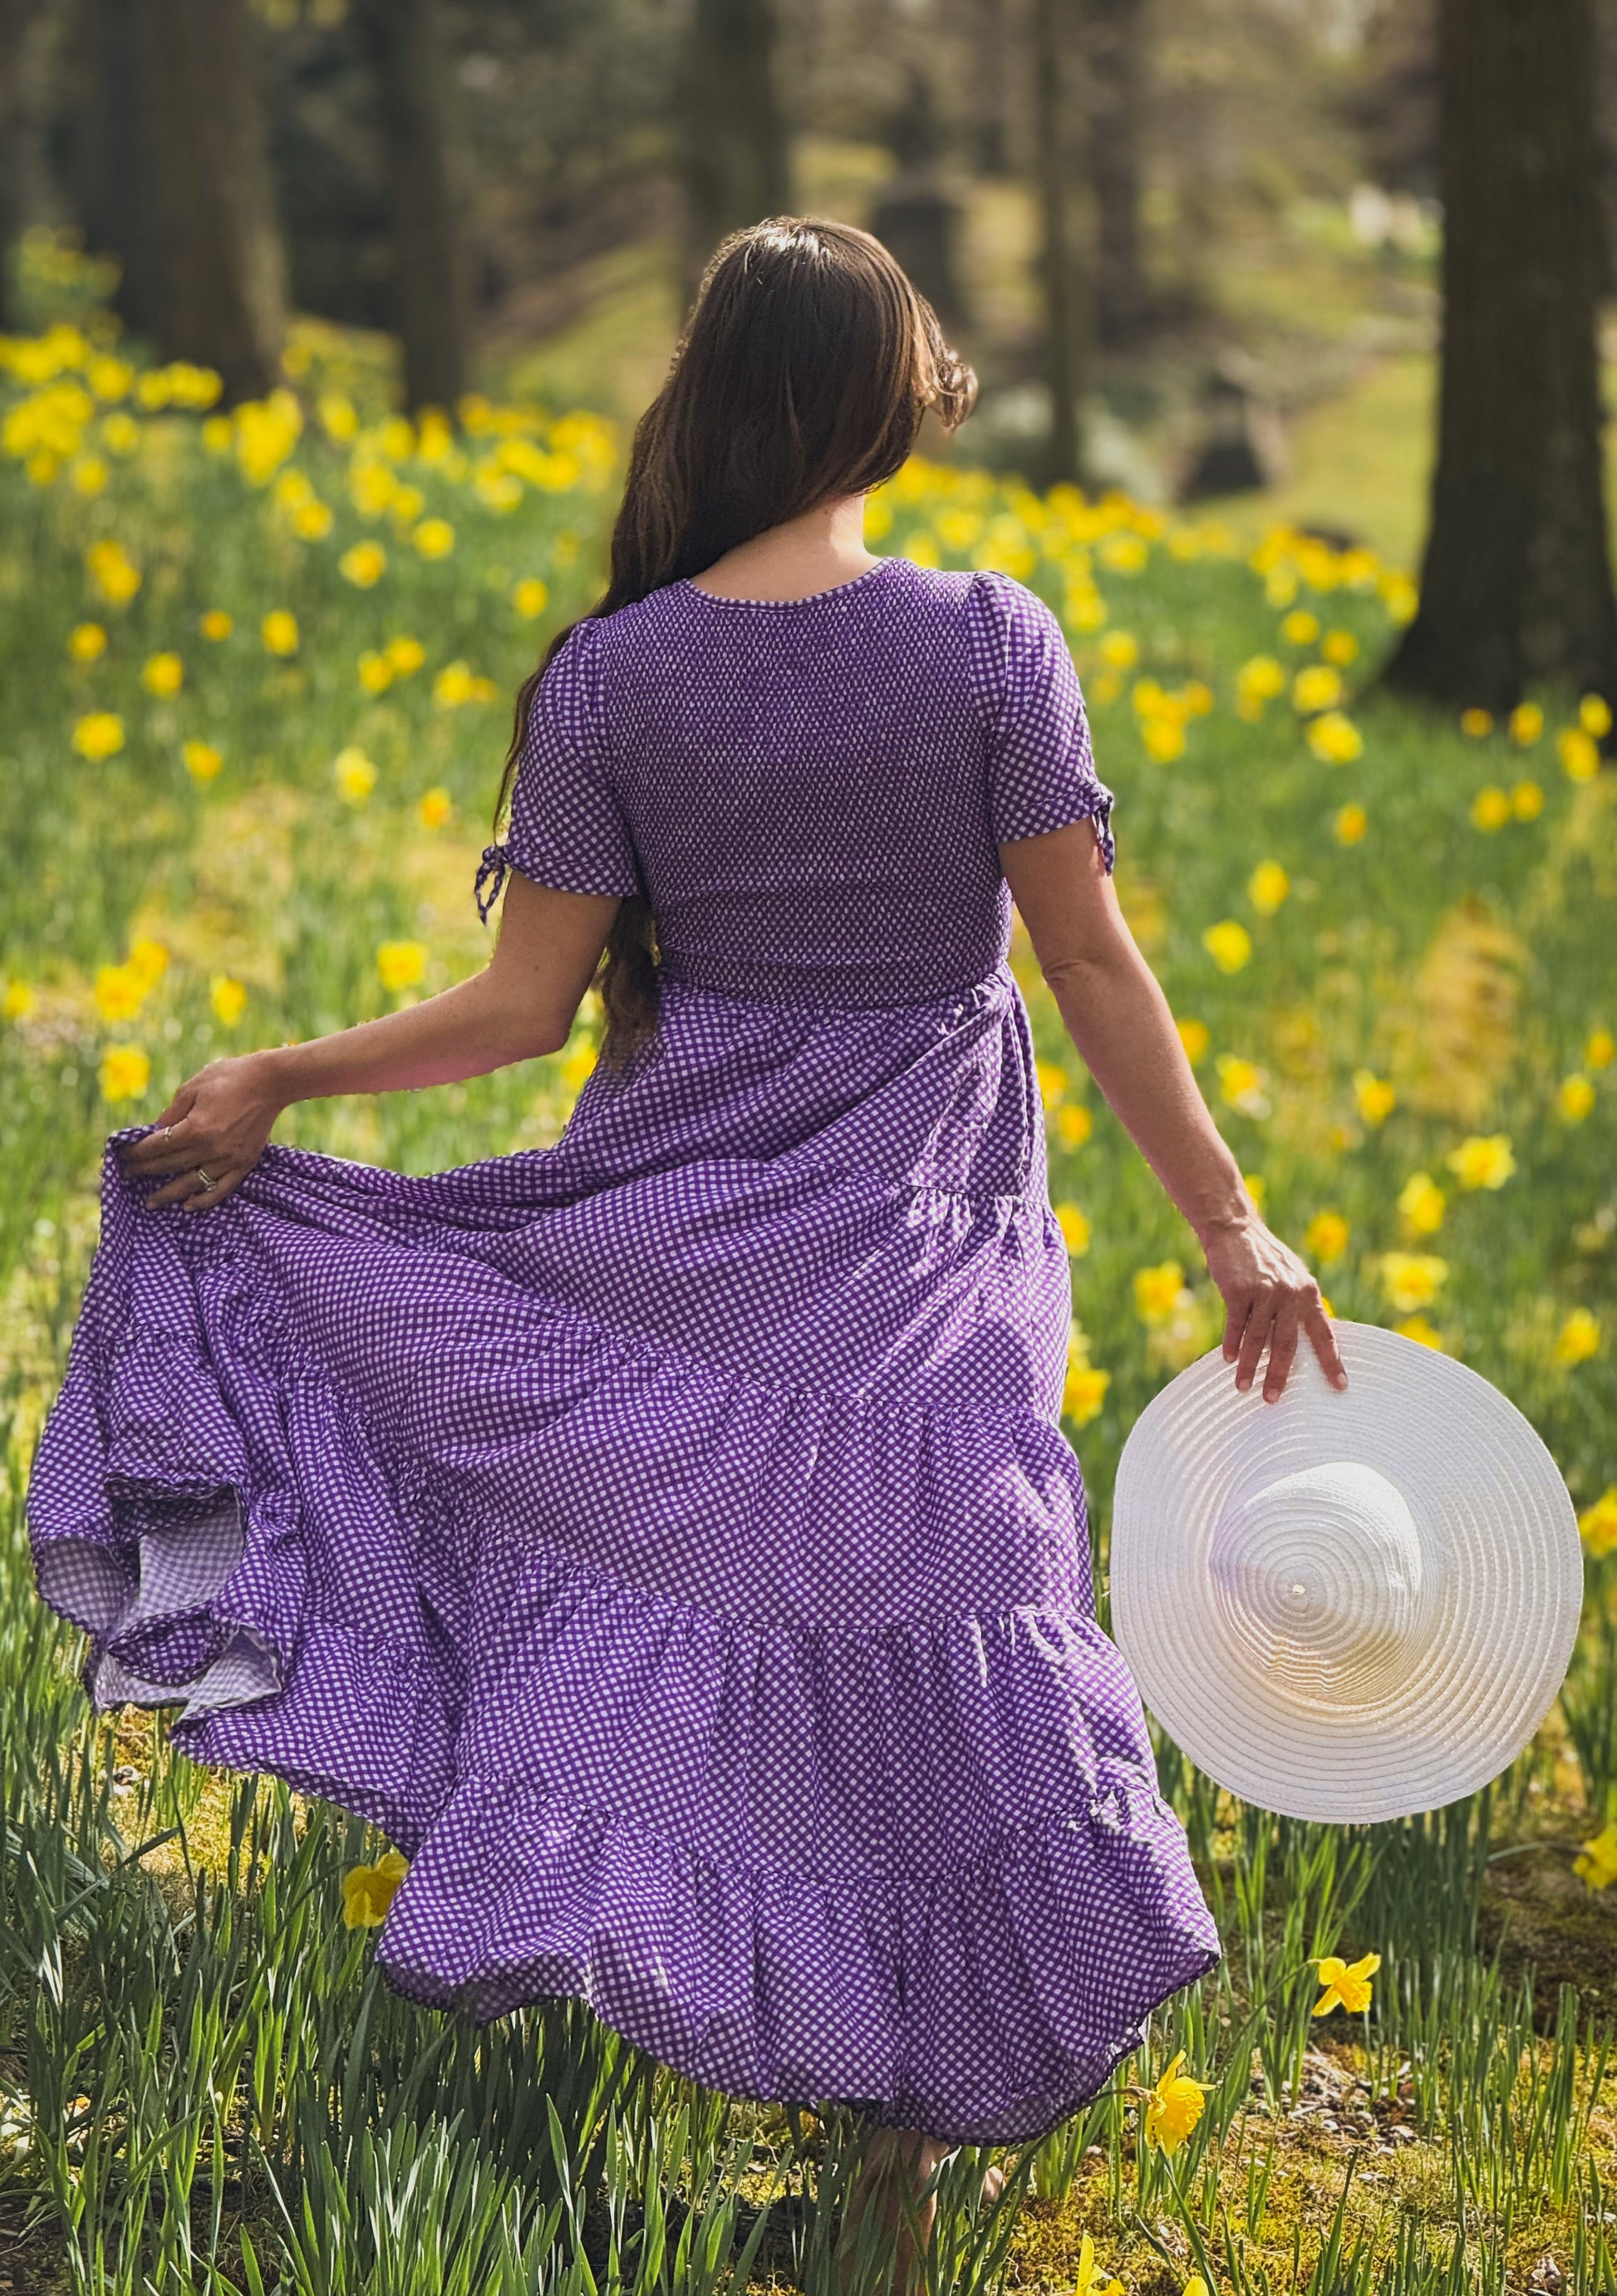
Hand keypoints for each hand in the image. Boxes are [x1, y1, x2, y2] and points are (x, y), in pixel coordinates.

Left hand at [116, 1053, 284, 1211]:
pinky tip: (188, 1206)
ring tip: (151, 1202)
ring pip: (192, 1184)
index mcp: (196, 1128)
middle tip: (128, 1175)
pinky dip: (203, 1200)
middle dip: (145, 1170)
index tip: (125, 1156)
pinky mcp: (244, 1164)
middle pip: (170, 1165)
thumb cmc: (229, 1078)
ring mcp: (229, 1159)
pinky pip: (221, 1189)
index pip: (157, 1147)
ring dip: (169, 1194)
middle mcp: (211, 1148)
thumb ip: (171, 1113)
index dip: (137, 1152)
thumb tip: (155, 1133)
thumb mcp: (192, 1088)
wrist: (270, 1082)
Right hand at [1199, 1211, 1347, 1402]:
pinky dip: (1231, 1344)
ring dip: (1248, 1366)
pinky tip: (1227, 1360)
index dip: (1332, 1362)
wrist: (1235, 1229)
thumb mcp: (1291, 1276)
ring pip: (1257, 1339)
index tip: (1340, 1386)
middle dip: (1279, 1374)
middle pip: (1287, 1344)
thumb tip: (1304, 1339)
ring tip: (1243, 1386)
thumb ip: (1299, 1304)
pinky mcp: (1238, 1290)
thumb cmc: (1263, 1258)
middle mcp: (1290, 1293)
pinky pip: (1235, 1325)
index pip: (1324, 1334)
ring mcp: (1264, 1291)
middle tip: (1272, 1399)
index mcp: (1308, 1292)